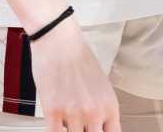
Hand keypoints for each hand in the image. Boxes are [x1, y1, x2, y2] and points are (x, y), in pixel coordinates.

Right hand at [28, 17, 120, 131]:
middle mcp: (94, 112)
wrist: (59, 39)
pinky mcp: (53, 110)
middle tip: (79, 126)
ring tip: (65, 120)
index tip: (95, 131)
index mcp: (109, 106)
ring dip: (69, 130)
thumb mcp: (101, 85)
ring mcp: (74, 113)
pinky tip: (54, 124)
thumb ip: (101, 107)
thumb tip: (97, 124)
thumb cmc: (77, 55)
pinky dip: (55, 131)